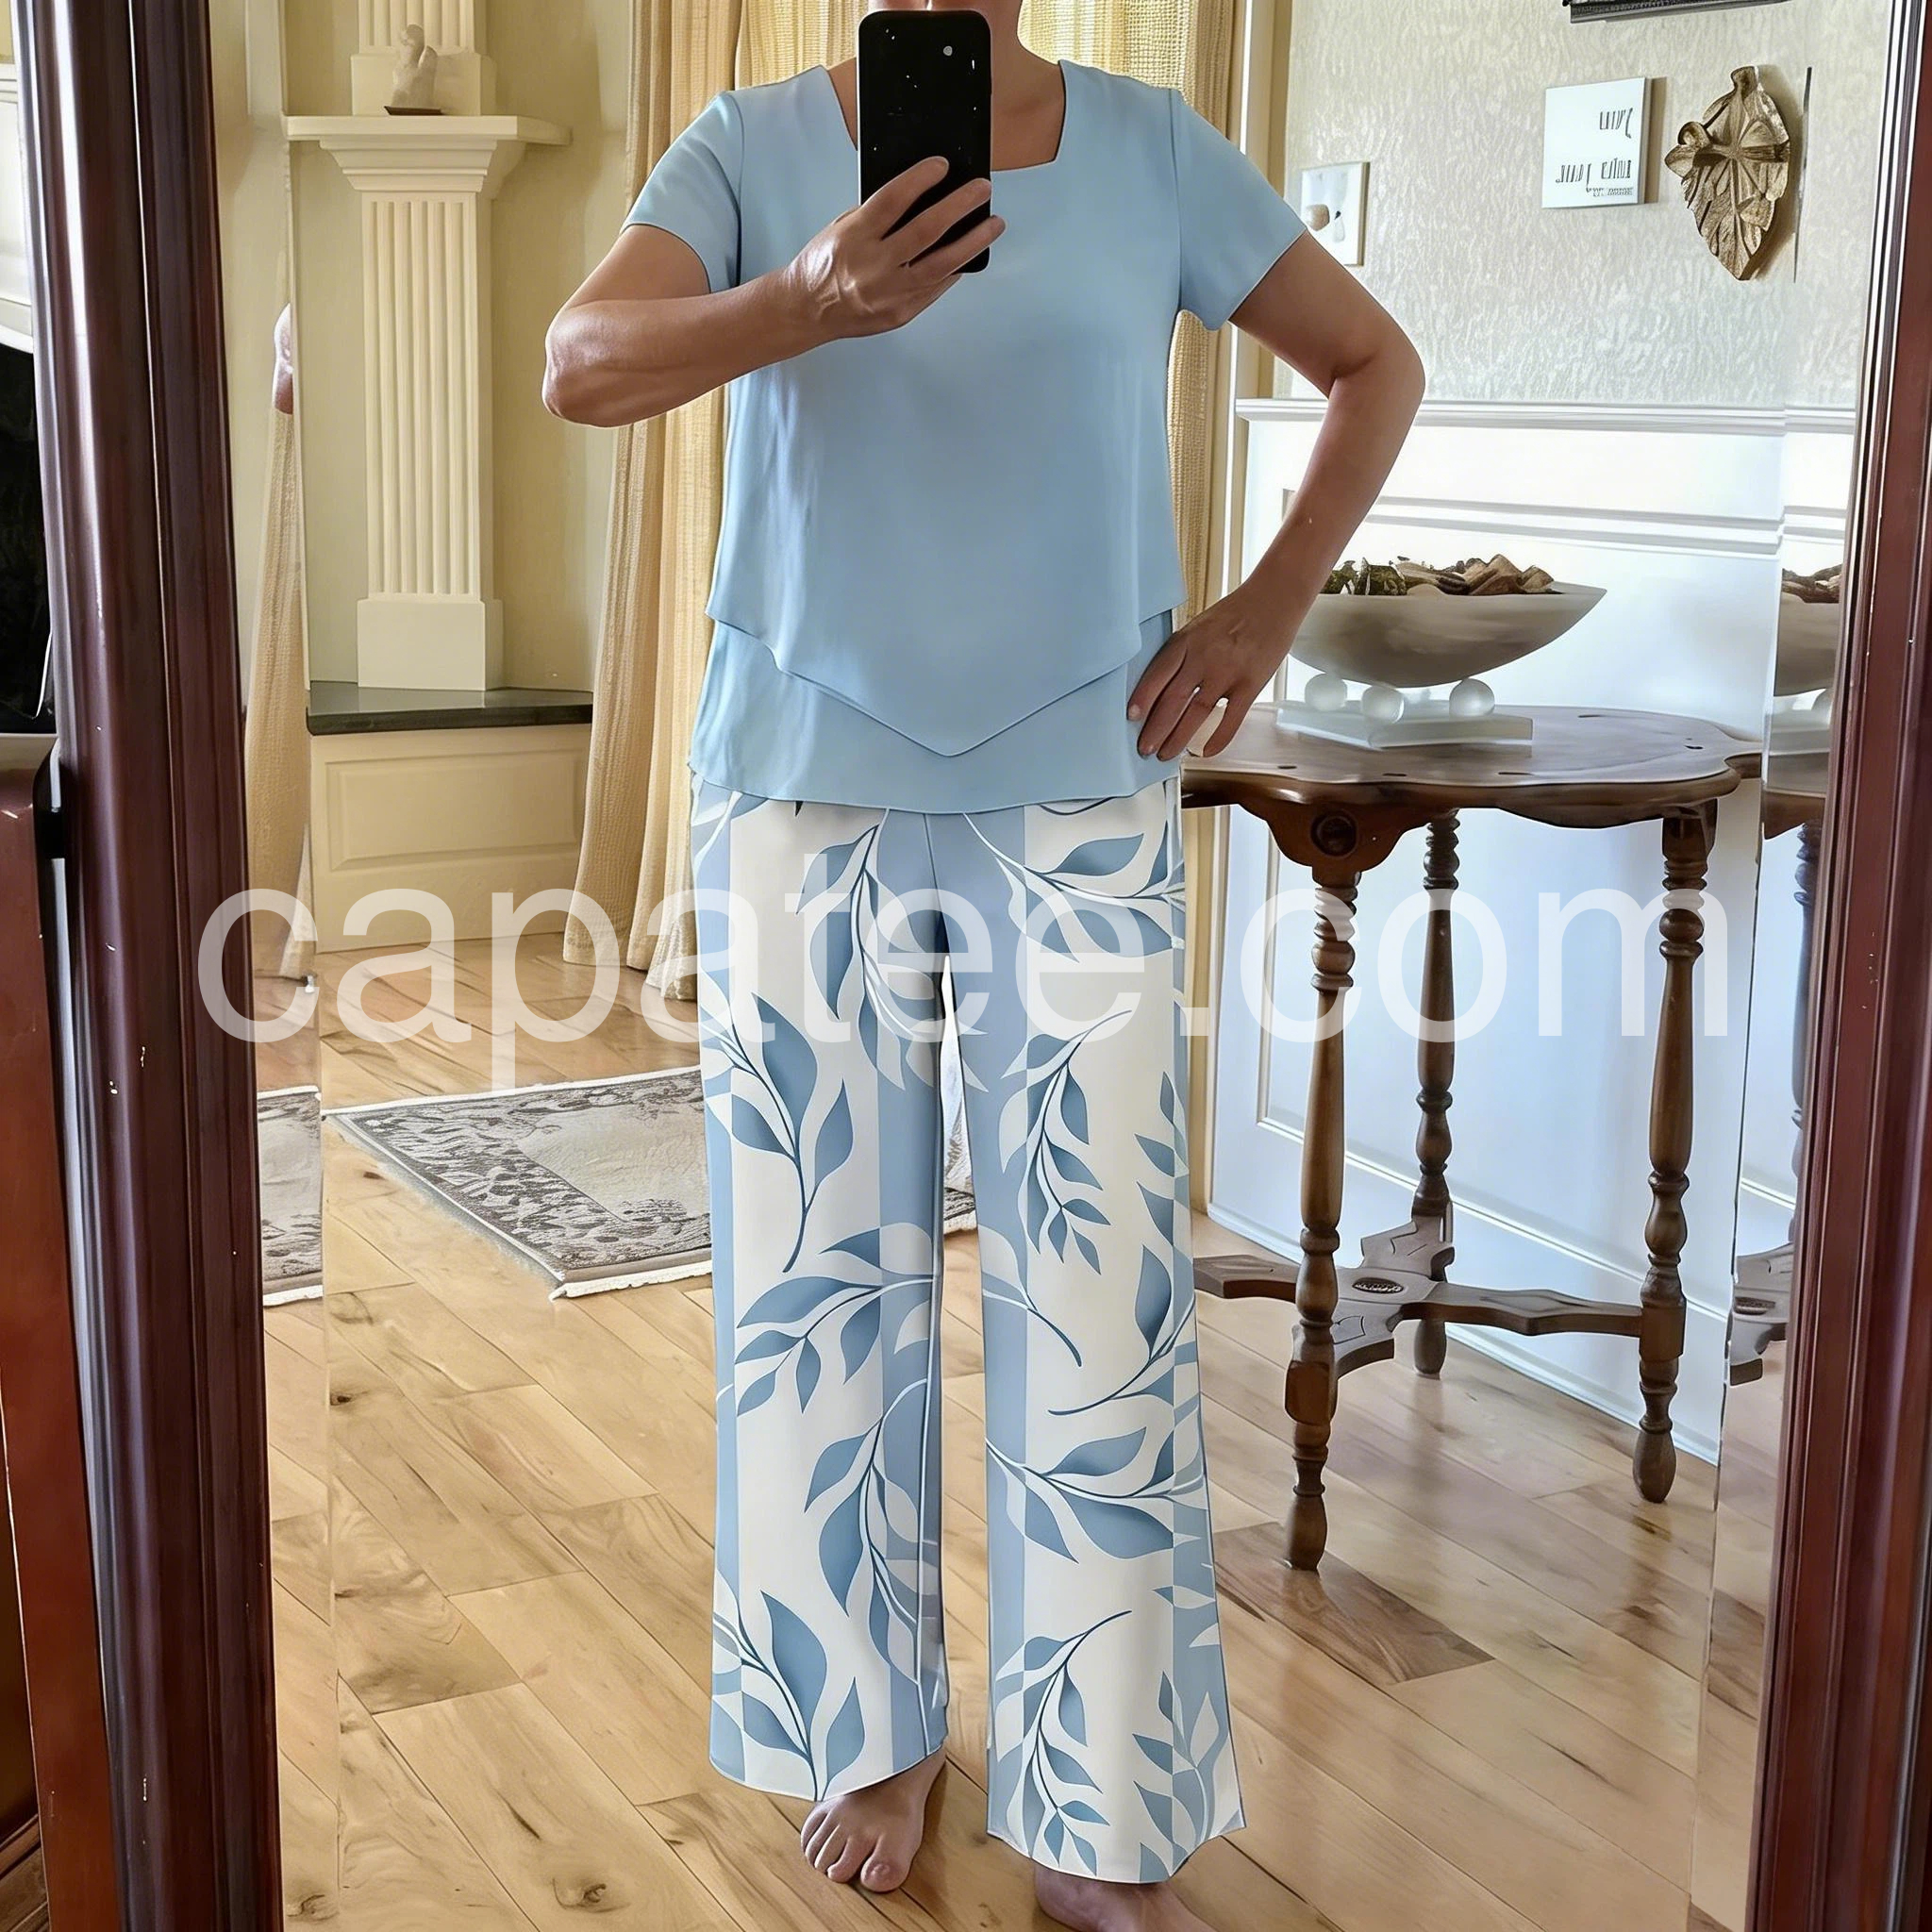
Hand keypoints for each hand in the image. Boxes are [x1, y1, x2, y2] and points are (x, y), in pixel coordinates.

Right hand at [786, 157, 1002, 340]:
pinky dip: (956, 268)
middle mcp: (873, 268)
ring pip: (942, 264)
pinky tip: (970, 253)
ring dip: (973, 241)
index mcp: (854, 238)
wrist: (808, 310)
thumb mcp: (843, 228)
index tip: (942, 165)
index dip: (920, 179)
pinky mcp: (901, 313)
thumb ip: (879, 215)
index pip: (893, 200)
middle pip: (926, 231)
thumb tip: (923, 196)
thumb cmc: (824, 264)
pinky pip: (936, 287)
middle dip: (960, 205)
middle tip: (982, 188)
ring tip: (993, 224)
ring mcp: (890, 294)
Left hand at [1128, 587, 1299, 759]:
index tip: (1131, 718)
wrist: (1273, 601)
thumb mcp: (1198, 626)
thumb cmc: (1235, 614)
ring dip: (1178, 738)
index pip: (1156, 676)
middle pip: (1172, 700)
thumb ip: (1181, 653)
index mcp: (1186, 642)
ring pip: (1196, 713)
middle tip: (1145, 748)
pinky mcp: (1250, 684)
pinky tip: (1205, 752)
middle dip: (1155, 729)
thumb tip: (1160, 684)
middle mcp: (1203, 659)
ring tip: (1167, 754)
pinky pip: (1231, 718)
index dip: (1142, 699)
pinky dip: (1218, 738)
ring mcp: (1227, 673)